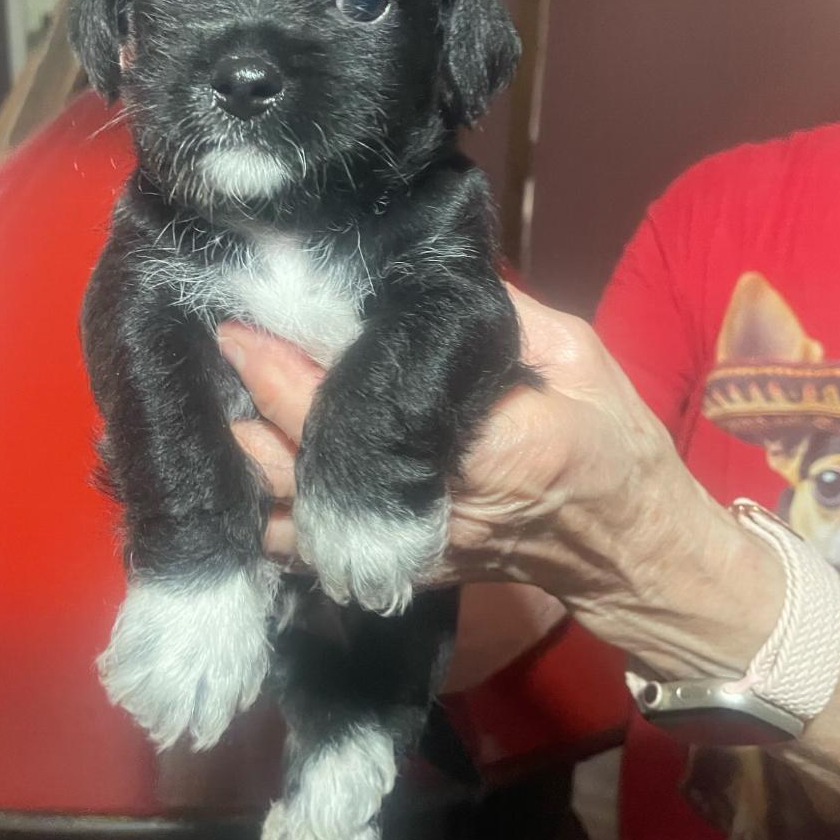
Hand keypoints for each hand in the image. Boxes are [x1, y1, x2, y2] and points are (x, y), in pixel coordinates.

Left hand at [218, 286, 782, 678]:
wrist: (630, 548)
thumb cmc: (614, 443)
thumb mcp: (578, 358)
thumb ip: (502, 315)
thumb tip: (423, 270)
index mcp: (484, 450)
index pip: (358, 412)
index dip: (286, 371)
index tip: (238, 324)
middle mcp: (431, 509)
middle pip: (306, 468)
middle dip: (248, 409)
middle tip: (209, 350)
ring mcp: (407, 550)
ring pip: (294, 519)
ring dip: (246, 463)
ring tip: (209, 402)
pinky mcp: (398, 569)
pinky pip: (311, 550)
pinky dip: (266, 515)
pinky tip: (238, 472)